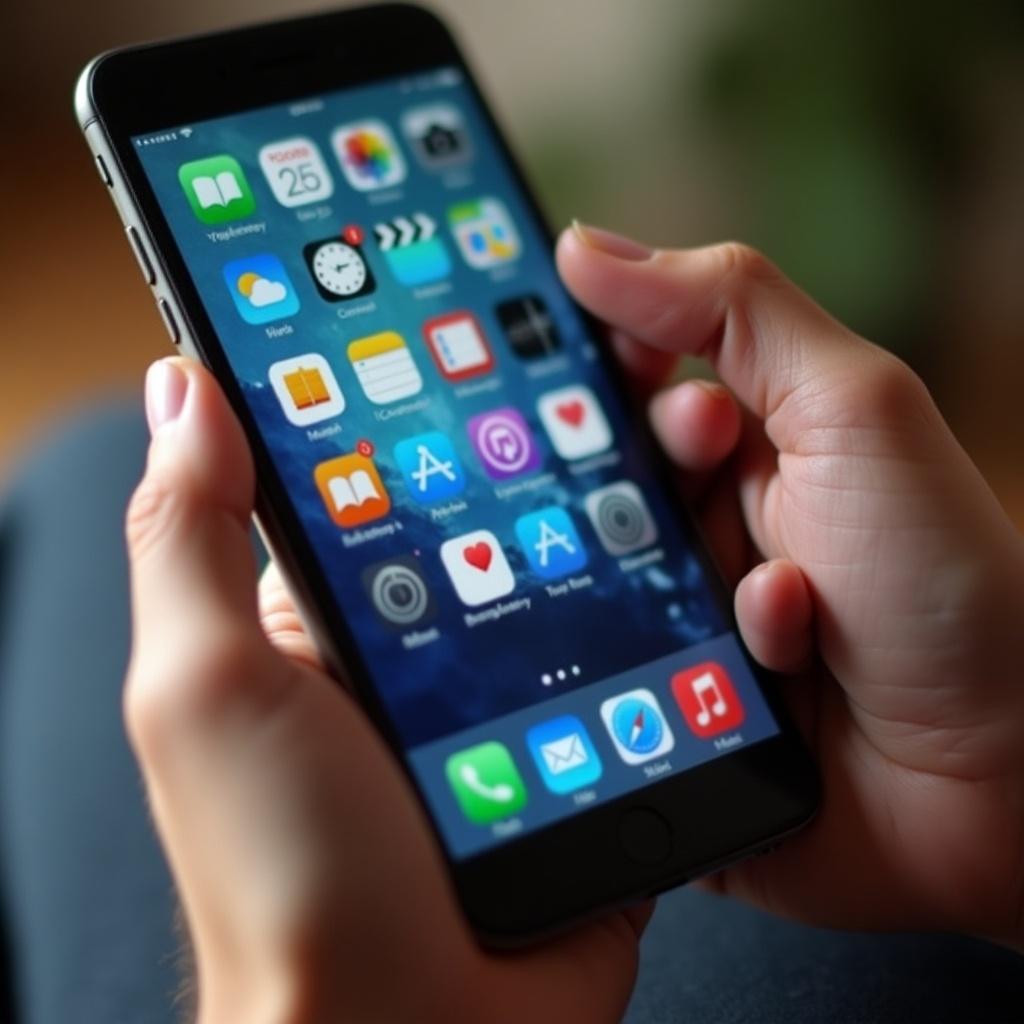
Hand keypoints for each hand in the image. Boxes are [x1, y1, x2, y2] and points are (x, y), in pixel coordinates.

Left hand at [125, 359, 646, 1023]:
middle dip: (555, 434)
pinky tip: (720, 549)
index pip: (386, 471)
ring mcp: (519, 693)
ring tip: (686, 425)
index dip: (425, 389)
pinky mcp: (593, 744)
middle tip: (617, 353)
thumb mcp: (205, 687)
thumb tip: (184, 384)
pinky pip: (645, 658)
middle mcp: (429, 642)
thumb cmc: (285, 872)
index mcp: (335, 612)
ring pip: (585, 572)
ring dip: (631, 510)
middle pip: (501, 510)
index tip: (478, 306)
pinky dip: (679, 610)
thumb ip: (191, 537)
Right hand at [558, 225, 1023, 948]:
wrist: (1001, 770)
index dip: (598, 364)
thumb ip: (727, 310)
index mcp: (757, 439)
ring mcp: (700, 609)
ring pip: (610, 571)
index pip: (638, 378)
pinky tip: (776, 655)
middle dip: (612, 475)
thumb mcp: (850, 406)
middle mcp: (721, 520)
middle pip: (606, 474)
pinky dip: (711, 650)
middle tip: (643, 482)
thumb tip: (588, 248)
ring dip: (668, 572)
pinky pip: (643, 658)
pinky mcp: (683, 692)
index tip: (564, 360)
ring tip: (748, 577)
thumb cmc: (941, 574)